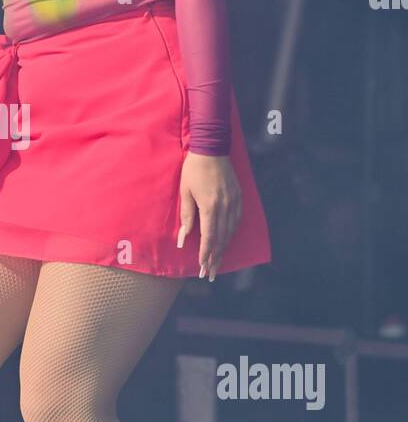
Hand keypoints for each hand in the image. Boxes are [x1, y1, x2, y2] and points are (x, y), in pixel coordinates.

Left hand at [177, 152, 242, 279]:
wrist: (211, 148)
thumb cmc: (193, 169)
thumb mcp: (185, 192)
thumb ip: (187, 216)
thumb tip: (183, 238)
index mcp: (211, 206)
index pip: (209, 237)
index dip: (206, 254)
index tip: (202, 267)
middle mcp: (226, 207)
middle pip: (222, 238)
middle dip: (215, 257)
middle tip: (209, 273)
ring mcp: (234, 202)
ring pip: (231, 231)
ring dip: (224, 248)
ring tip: (217, 262)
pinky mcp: (239, 197)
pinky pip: (236, 220)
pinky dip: (231, 233)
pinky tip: (227, 240)